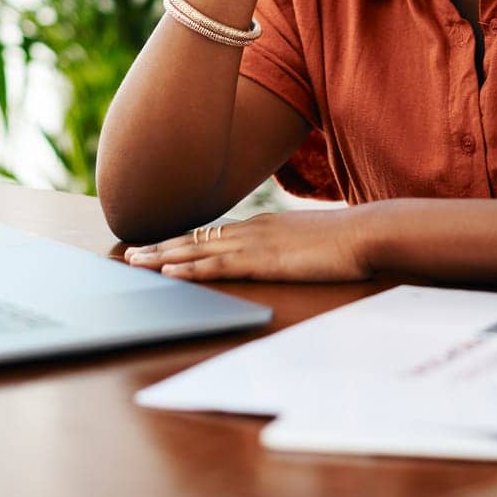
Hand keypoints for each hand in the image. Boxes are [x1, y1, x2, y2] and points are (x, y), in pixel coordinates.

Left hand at [122, 208, 372, 282]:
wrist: (366, 233)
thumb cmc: (347, 240)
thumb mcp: (311, 241)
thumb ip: (291, 247)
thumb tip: (286, 256)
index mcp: (264, 226)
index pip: (214, 234)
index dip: (183, 241)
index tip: (159, 246)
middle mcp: (252, 230)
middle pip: (197, 238)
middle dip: (161, 246)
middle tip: (131, 254)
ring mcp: (256, 243)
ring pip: (198, 250)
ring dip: (163, 256)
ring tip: (135, 263)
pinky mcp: (263, 261)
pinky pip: (218, 265)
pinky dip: (191, 268)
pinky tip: (170, 270)